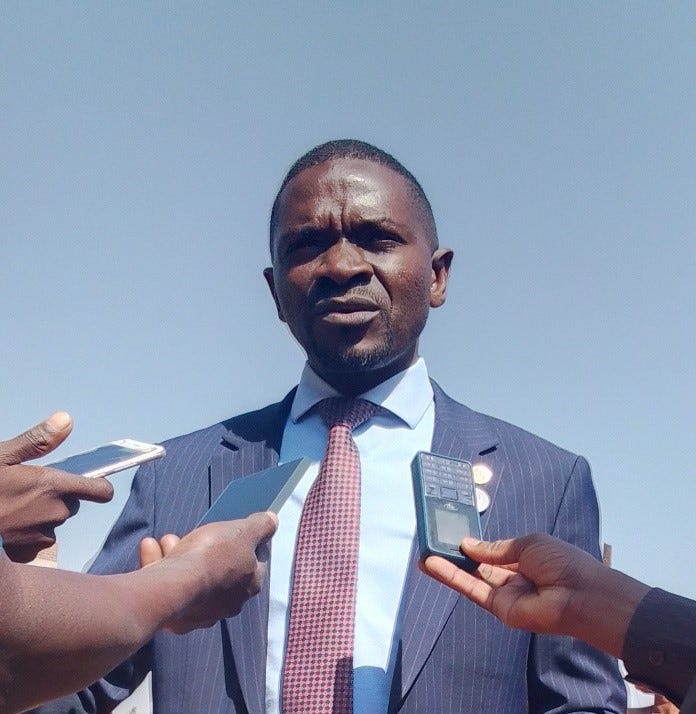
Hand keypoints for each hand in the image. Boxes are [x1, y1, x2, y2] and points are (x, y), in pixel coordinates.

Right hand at [0, 413, 113, 561]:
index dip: (99, 486)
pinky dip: (29, 534)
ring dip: (42, 516)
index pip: (101, 491)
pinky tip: (9, 526)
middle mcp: (55, 512)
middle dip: (58, 497)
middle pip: (72, 503)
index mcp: (53, 486)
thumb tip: (66, 420)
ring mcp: (42, 535)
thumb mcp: (2, 455)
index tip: (93, 482)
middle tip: (28, 491)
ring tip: (13, 508)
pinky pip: (39, 541)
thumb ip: (37, 441)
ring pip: (54, 522)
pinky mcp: (28, 552)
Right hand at [139, 512, 277, 633]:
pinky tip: (150, 548)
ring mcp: (201, 612)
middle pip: (219, 567)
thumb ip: (261, 526)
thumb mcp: (242, 531)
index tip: (230, 530)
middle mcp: (229, 603)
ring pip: (192, 577)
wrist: (172, 587)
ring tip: (166, 538)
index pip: (255, 561)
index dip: (244, 542)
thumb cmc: (213, 556)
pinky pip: (169, 586)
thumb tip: (273, 521)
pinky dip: (160, 566)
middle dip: (204, 546)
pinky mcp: (174, 617)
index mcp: (250, 585)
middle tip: (193, 532)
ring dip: (177, 553)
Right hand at [422, 532, 648, 656]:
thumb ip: (495, 548)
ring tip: (423, 553)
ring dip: (447, 566)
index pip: (494, 552)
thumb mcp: (527, 544)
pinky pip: (471, 590)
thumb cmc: (561, 562)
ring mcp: (504, 594)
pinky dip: (451, 577)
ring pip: (470, 578)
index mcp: (524, 559)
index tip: (454, 535)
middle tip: (433, 543)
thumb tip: (468, 545)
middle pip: (479, 565)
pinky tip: (433, 564)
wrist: (580, 594)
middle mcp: (512, 577)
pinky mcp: (498, 607)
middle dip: (457, 555)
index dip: (475, 545)